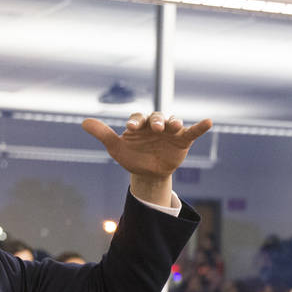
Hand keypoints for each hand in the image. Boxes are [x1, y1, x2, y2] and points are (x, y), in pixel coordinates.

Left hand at [82, 112, 211, 201]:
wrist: (148, 174)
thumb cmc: (132, 157)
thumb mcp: (116, 148)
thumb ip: (103, 134)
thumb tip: (83, 122)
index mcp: (140, 124)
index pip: (138, 118)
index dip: (135, 121)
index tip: (130, 128)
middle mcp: (155, 124)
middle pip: (157, 117)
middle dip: (156, 121)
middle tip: (155, 128)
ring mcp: (170, 132)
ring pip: (173, 122)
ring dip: (174, 122)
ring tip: (174, 126)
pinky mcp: (182, 141)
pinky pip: (192, 132)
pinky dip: (200, 127)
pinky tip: (209, 122)